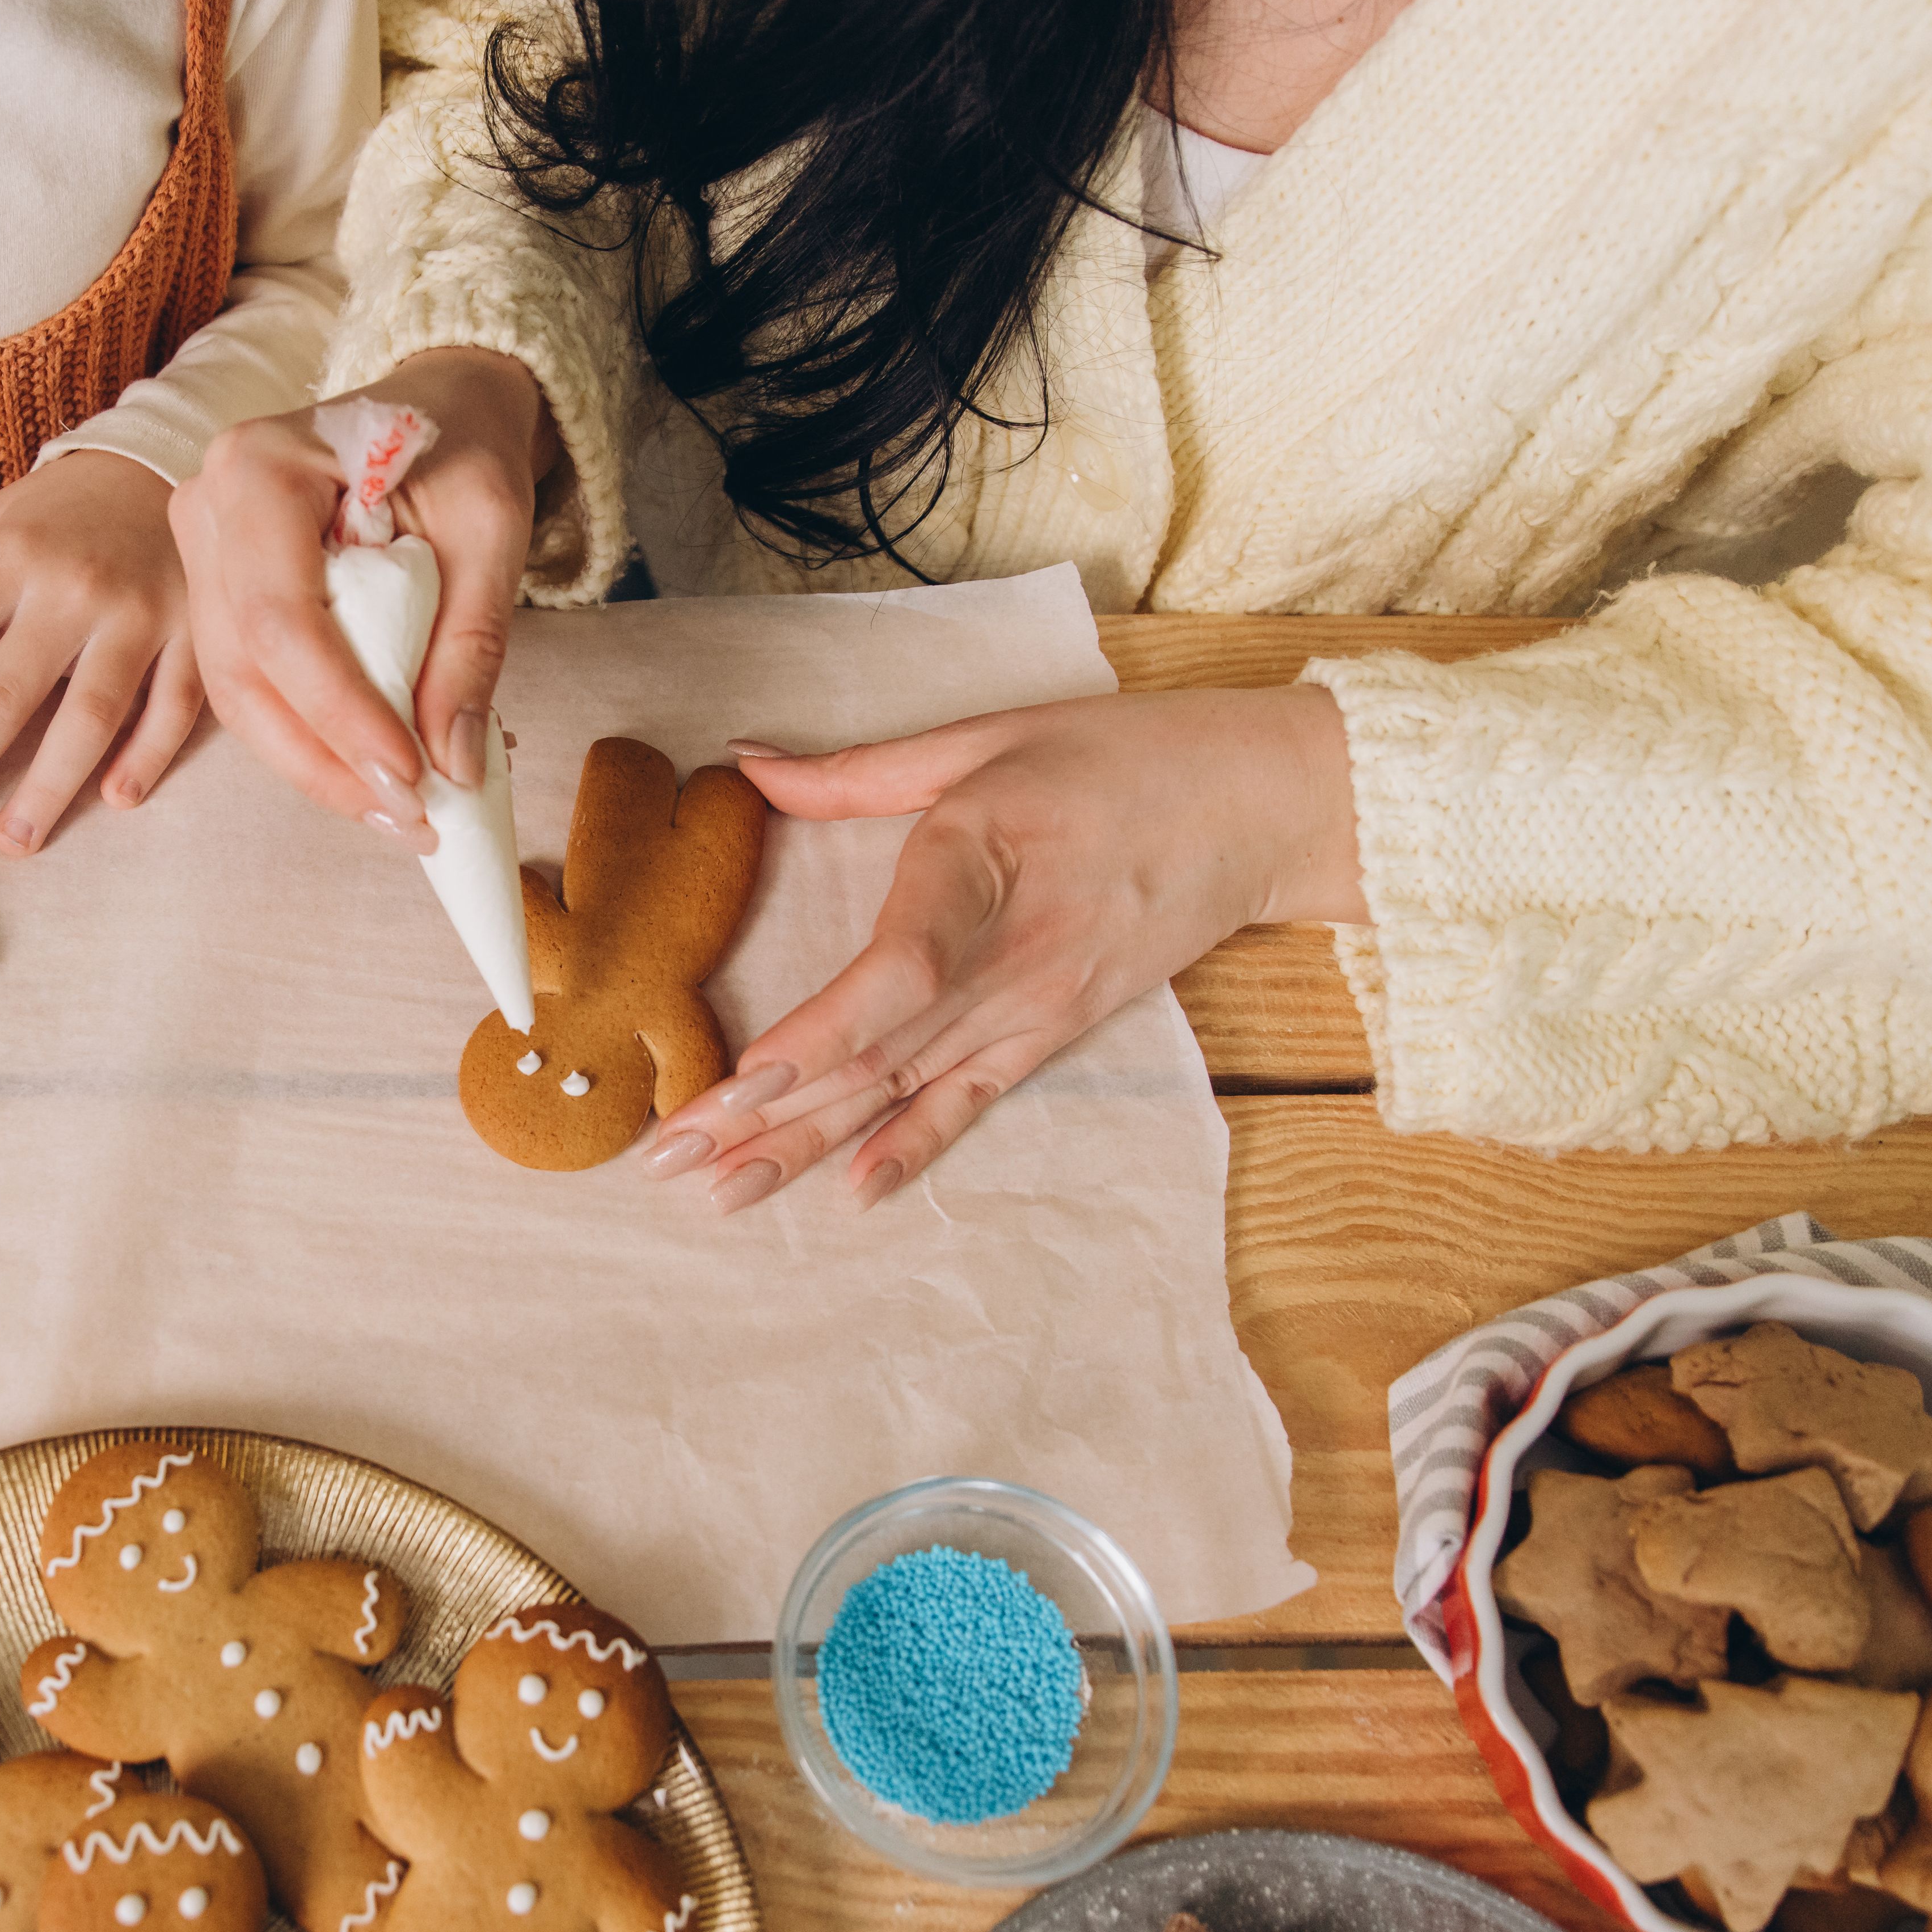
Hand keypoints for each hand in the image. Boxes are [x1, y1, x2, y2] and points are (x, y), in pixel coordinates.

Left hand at [0, 451, 201, 854]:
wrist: (162, 466)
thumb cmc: (59, 512)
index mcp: (9, 558)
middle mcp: (72, 588)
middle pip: (5, 697)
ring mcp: (141, 612)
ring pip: (90, 715)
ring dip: (49, 787)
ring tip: (11, 843)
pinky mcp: (197, 632)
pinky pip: (173, 707)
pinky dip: (147, 755)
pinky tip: (115, 799)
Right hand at [172, 347, 557, 845]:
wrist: (441, 406)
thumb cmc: (464, 449)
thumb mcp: (491, 528)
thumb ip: (471, 641)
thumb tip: (453, 762)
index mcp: (260, 466)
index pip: (281, 619)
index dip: (340, 711)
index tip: (411, 776)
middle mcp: (208, 507)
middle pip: (246, 668)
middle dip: (326, 759)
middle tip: (409, 820)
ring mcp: (203, 553)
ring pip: (237, 693)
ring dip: (314, 766)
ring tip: (396, 814)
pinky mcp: (219, 592)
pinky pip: (248, 687)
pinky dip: (306, 741)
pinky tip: (365, 776)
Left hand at [642, 684, 1364, 1212]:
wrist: (1259, 809)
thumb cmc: (1121, 756)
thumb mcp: (986, 738)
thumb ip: (859, 770)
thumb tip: (746, 764)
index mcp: (980, 865)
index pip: (899, 970)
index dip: (822, 1030)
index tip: (749, 1074)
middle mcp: (1007, 958)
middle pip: (875, 1051)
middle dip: (766, 1113)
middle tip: (672, 1162)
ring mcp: (1033, 1008)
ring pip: (903, 1089)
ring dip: (809, 1144)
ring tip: (724, 1192)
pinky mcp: (1051, 1033)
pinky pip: (969, 1102)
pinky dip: (910, 1150)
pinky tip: (852, 1193)